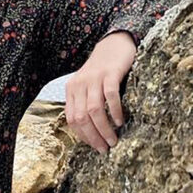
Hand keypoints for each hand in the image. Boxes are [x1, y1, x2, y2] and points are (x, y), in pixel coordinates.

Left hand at [65, 31, 136, 154]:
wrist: (114, 43)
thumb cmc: (103, 70)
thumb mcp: (88, 86)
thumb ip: (86, 103)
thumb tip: (92, 132)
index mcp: (71, 90)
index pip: (72, 119)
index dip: (83, 136)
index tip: (95, 146)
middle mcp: (79, 84)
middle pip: (82, 117)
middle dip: (93, 137)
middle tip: (105, 148)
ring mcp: (94, 78)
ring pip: (94, 110)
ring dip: (104, 129)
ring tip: (113, 140)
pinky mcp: (109, 73)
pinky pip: (110, 96)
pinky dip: (115, 111)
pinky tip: (120, 121)